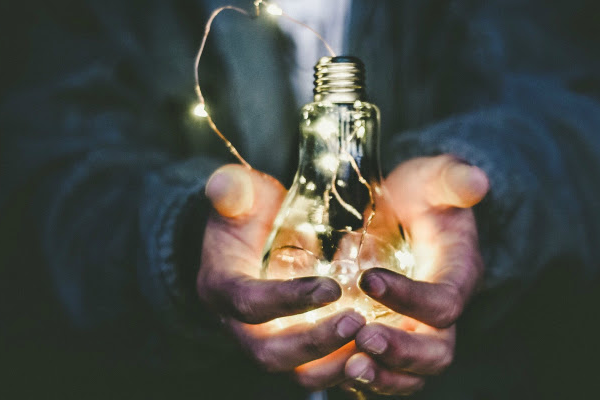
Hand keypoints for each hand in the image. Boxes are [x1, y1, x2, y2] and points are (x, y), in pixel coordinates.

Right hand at [197, 164, 365, 389]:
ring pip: (296, 373)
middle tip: (357, 322)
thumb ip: (232, 189)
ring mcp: (267, 342)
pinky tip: (378, 351)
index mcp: (221, 288)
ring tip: (373, 342)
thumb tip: (223, 186)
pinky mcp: (293, 350)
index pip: (248, 303)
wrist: (253, 236)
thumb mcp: (240, 194)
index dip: (288, 300)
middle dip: (314, 343)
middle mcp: (239, 326)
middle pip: (270, 353)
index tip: (331, 287)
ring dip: (334, 364)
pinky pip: (318, 371)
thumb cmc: (249, 212)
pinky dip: (346, 367)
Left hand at [344, 155, 488, 395]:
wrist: (405, 212)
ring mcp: (417, 331)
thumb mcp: (434, 178)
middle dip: (402, 352)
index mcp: (458, 276)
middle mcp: (441, 313)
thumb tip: (477, 181)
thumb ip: (452, 179)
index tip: (368, 279)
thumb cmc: (421, 195)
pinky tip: (333, 370)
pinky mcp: (393, 338)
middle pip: (436, 352)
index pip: (444, 302)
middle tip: (363, 339)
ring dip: (383, 377)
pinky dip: (363, 380)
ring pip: (412, 374)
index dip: (411, 297)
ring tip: (349, 368)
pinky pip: (385, 373)